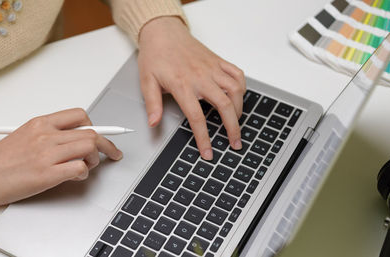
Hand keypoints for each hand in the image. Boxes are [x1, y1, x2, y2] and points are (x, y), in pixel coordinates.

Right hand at [0, 108, 122, 210]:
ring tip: (86, 167)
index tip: (106, 135)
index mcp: (40, 123)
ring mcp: (46, 154)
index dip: (97, 126)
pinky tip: (74, 177)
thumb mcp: (23, 137)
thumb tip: (76, 140)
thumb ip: (48, 135)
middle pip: (91, 132)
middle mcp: (45, 135)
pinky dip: (83, 173)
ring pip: (89, 147)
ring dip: (96, 159)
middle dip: (106, 145)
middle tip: (111, 154)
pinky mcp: (46, 174)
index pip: (79, 115)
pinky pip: (79, 168)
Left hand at [137, 16, 245, 159]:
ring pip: (235, 90)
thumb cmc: (155, 55)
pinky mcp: (218, 61)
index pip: (197, 117)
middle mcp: (201, 77)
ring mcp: (212, 68)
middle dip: (233, 127)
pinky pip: (237, 74)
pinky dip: (242, 87)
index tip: (208, 152)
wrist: (163, 31)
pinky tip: (238, 97)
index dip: (204, 138)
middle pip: (224, 105)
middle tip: (235, 143)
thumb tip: (153, 123)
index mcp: (182, 85)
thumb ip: (152, 104)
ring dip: (239, 109)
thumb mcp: (147, 81)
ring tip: (237, 122)